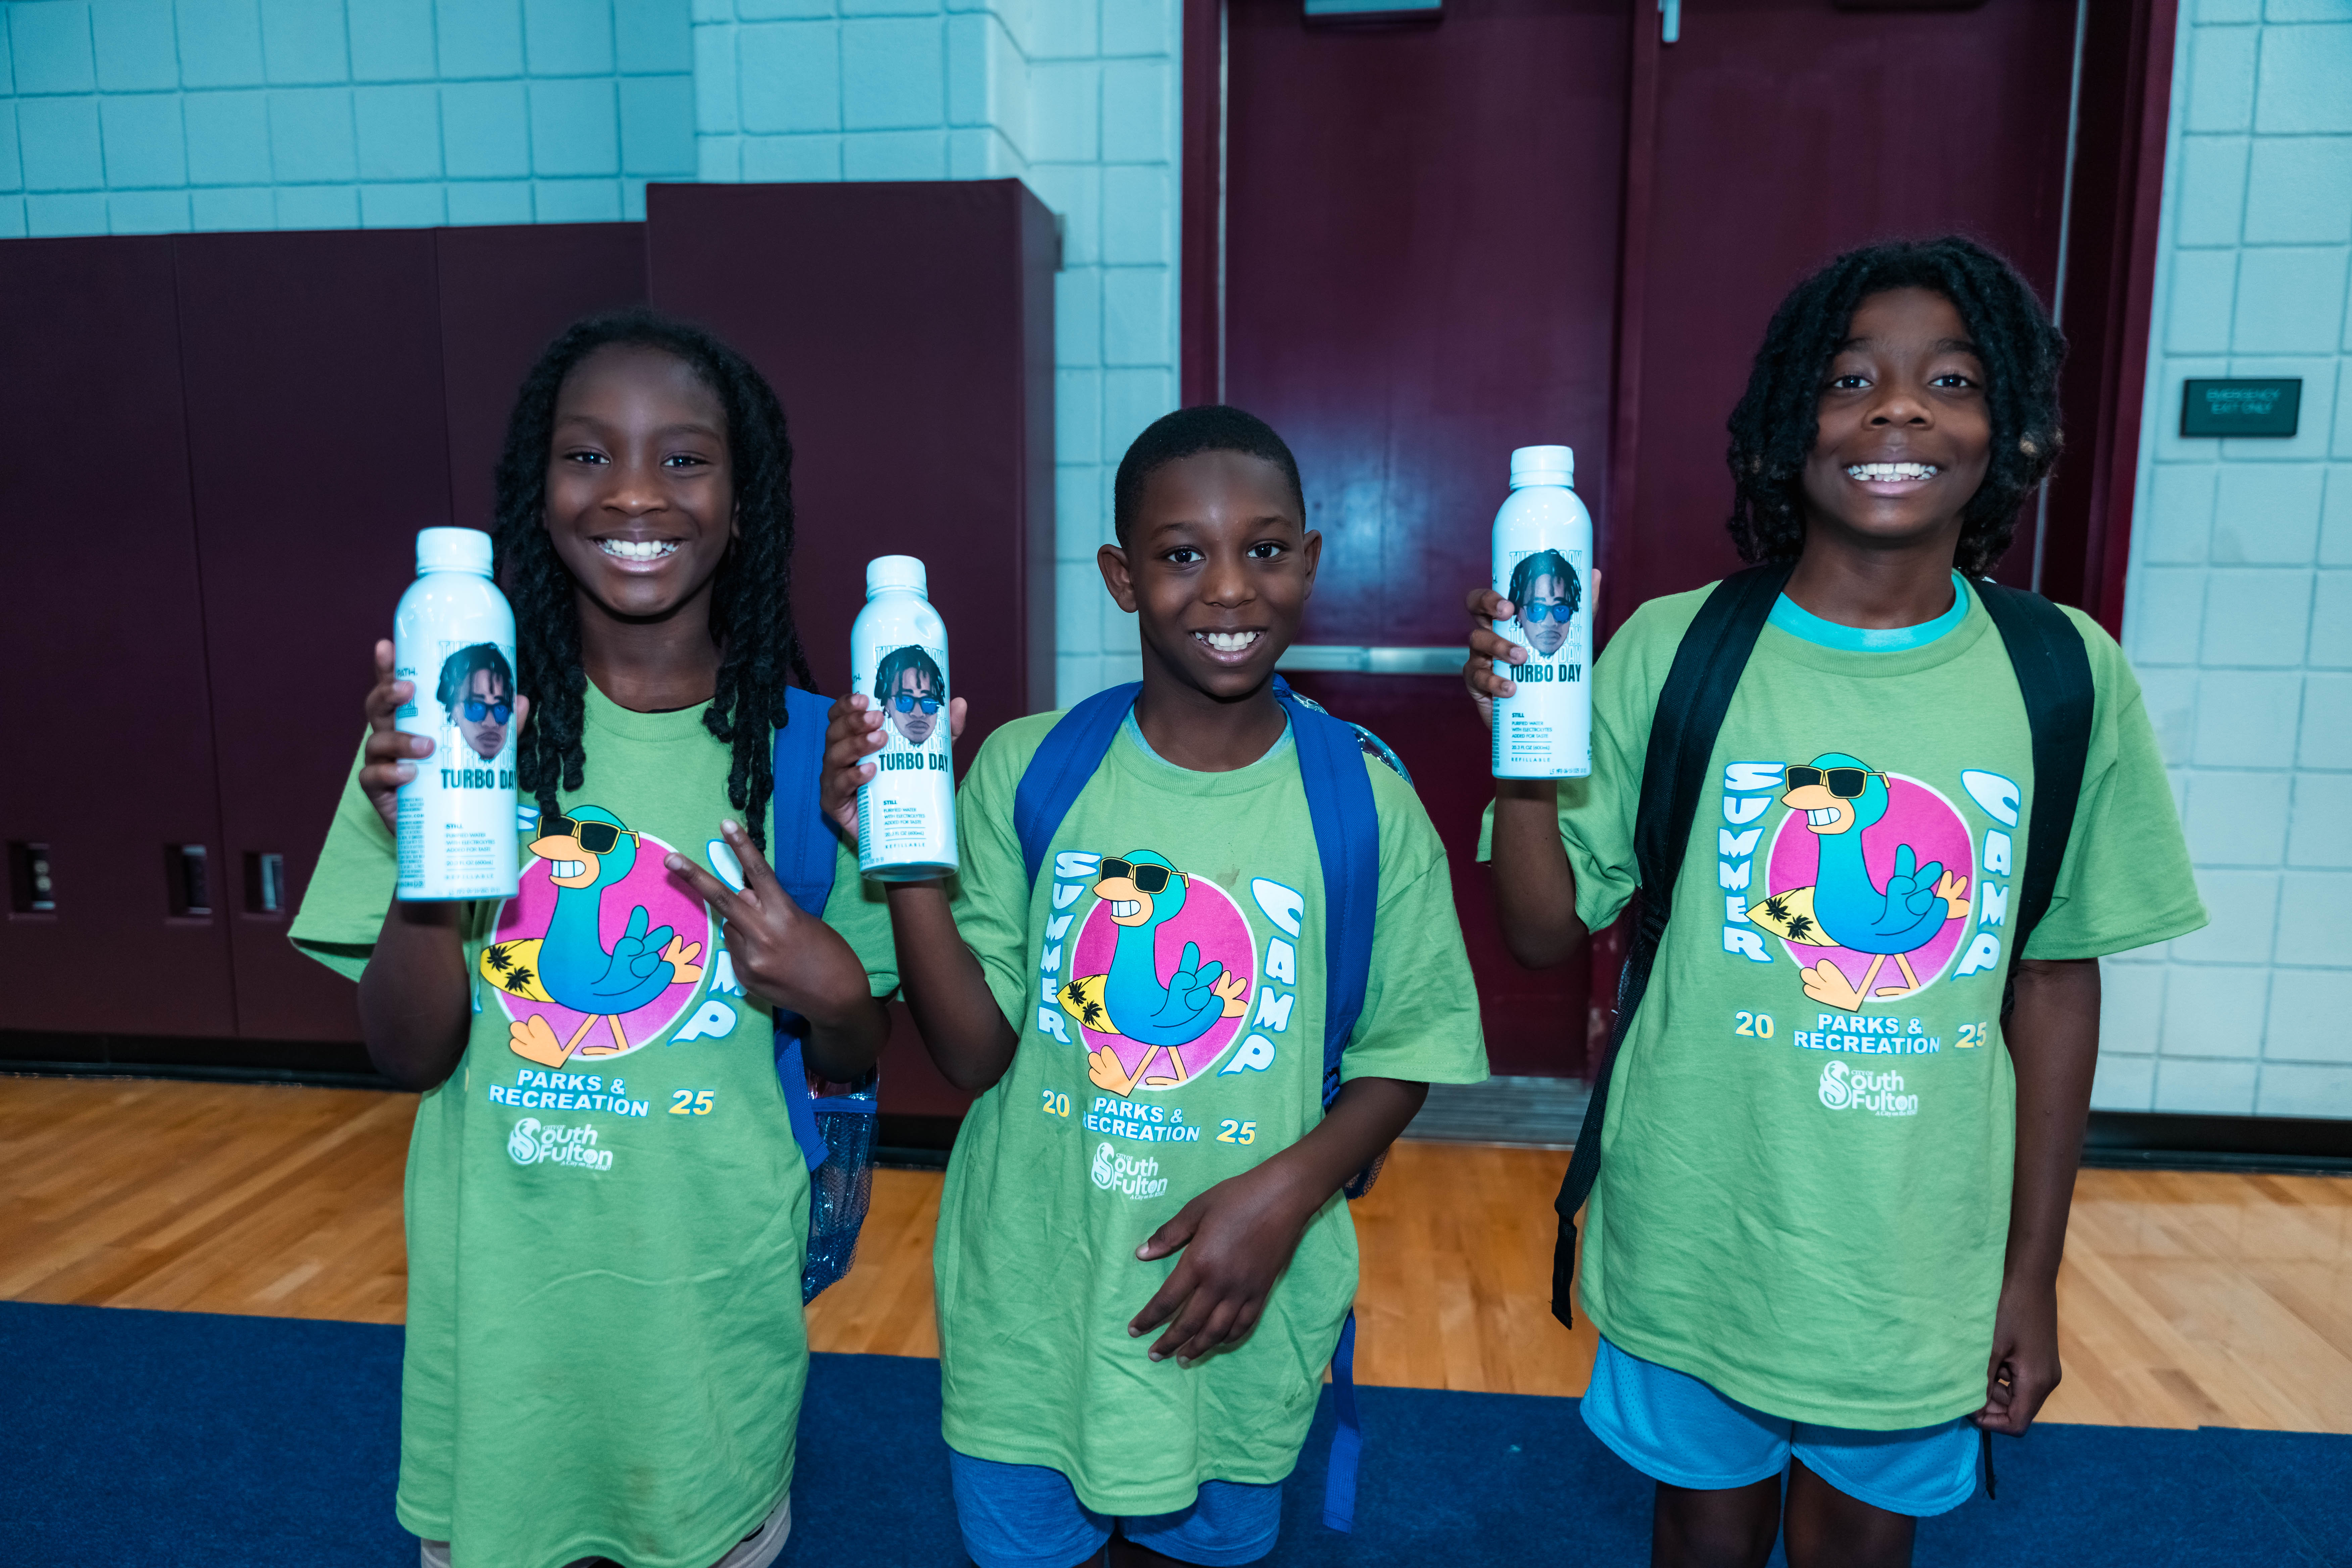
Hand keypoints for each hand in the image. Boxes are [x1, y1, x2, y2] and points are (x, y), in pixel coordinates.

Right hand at [359, 639, 529, 835]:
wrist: (446, 831)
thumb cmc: (459, 780)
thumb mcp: (484, 751)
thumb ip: (501, 728)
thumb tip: (519, 699)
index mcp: (413, 719)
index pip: (396, 688)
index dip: (388, 667)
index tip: (387, 645)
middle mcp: (392, 735)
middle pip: (377, 707)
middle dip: (387, 693)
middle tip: (407, 689)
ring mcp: (382, 762)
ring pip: (377, 741)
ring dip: (400, 739)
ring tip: (427, 746)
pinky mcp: (379, 791)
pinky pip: (372, 778)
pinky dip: (389, 774)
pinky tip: (407, 774)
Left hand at [662, 819, 866, 1026]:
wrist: (837, 1002)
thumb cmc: (831, 956)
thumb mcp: (805, 923)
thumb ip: (771, 908)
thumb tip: (744, 896)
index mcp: (785, 916)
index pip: (759, 874)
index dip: (742, 847)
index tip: (725, 825)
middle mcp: (763, 936)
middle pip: (723, 899)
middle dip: (694, 877)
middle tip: (670, 858)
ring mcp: (750, 959)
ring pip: (729, 926)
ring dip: (742, 924)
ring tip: (773, 943)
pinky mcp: (744, 977)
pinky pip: (735, 951)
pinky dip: (747, 948)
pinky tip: (771, 961)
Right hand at [821, 692, 968, 839]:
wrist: (901, 830)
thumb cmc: (907, 785)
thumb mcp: (928, 754)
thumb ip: (942, 730)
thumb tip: (959, 703)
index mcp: (853, 738)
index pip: (840, 715)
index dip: (847, 704)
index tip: (864, 698)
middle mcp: (839, 755)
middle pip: (835, 732)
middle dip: (854, 721)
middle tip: (878, 717)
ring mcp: (833, 779)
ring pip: (835, 756)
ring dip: (857, 744)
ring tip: (881, 739)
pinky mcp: (833, 803)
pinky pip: (838, 786)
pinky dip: (852, 776)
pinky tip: (870, 771)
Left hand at [1128, 1162, 1318, 1364]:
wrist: (1282, 1197)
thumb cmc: (1235, 1198)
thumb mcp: (1195, 1209)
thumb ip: (1168, 1235)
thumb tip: (1141, 1254)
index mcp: (1199, 1262)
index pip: (1167, 1300)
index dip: (1149, 1318)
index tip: (1134, 1331)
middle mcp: (1219, 1284)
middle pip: (1190, 1323)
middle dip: (1169, 1342)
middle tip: (1154, 1356)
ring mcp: (1243, 1291)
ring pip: (1217, 1331)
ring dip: (1198, 1348)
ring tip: (1183, 1358)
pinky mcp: (1262, 1292)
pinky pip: (1244, 1324)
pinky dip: (1229, 1338)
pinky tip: (1219, 1342)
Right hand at [1464, 572, 1598, 732]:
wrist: (1543, 710)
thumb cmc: (1549, 667)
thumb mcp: (1567, 637)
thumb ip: (1579, 610)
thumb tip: (1595, 574)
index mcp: (1503, 622)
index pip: (1485, 600)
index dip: (1490, 597)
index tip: (1509, 604)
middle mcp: (1487, 635)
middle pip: (1475, 614)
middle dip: (1488, 608)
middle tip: (1508, 614)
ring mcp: (1479, 659)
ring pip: (1478, 644)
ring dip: (1499, 647)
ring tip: (1522, 657)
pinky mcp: (1477, 685)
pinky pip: (1478, 679)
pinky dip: (1495, 682)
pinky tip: (1511, 689)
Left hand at [1976, 1272, 2060, 1435]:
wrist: (2029, 1278)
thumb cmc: (2009, 1309)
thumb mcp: (1990, 1348)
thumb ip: (1982, 1381)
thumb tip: (1971, 1408)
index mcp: (2037, 1383)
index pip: (2016, 1424)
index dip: (1990, 1422)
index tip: (1965, 1407)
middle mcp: (2046, 1381)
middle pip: (2016, 1411)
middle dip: (1988, 1404)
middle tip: (1963, 1384)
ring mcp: (2045, 1370)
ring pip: (2014, 1395)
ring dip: (1991, 1387)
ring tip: (1974, 1364)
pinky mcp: (2039, 1359)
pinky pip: (2018, 1379)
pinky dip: (1999, 1374)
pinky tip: (1986, 1355)